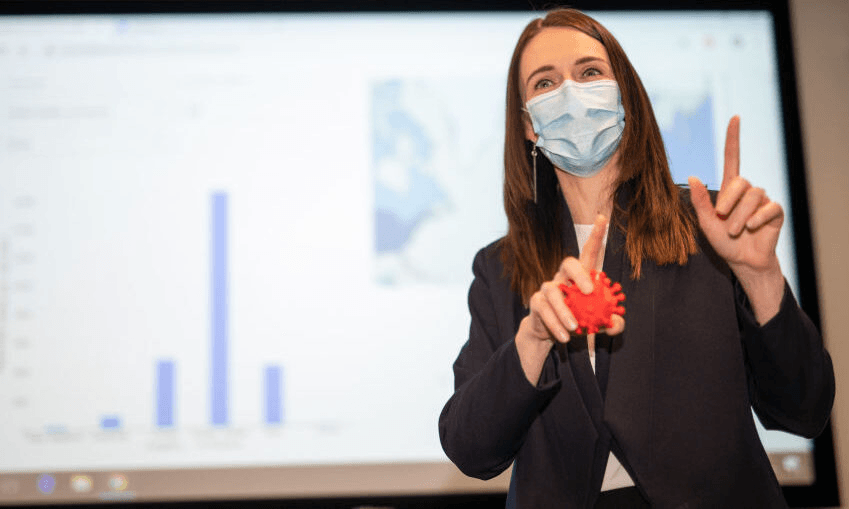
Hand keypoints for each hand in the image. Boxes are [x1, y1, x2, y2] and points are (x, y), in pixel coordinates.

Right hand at [515, 215, 624, 383]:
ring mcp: (548, 289)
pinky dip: (555, 323)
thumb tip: (616, 323)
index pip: (589, 252)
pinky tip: (565, 336)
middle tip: (589, 291)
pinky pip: (544, 309)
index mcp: (581, 277)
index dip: (596, 234)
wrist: (553, 335)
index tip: (602, 217)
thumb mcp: (598, 324)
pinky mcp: (537, 303)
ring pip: (552, 290)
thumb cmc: (579, 322)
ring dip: (564, 309)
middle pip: (568, 263)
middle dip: (579, 274)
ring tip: (574, 327)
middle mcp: (563, 278)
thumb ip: (611, 323)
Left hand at [688, 116, 784, 321]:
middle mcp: (747, 190)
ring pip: (753, 195)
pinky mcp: (775, 212)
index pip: (732, 158)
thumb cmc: (723, 242)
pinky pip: (768, 207)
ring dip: (741, 216)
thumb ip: (700, 202)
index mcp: (729, 190)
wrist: (742, 261)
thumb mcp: (706, 223)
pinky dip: (757, 219)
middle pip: (741, 182)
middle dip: (729, 202)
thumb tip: (692, 176)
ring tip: (736, 230)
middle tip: (723, 219)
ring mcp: (763, 200)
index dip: (733, 138)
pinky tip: (752, 228)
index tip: (735, 117)